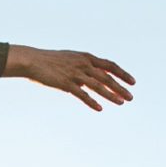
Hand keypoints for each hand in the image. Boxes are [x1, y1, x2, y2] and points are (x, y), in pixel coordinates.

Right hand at [8, 45, 134, 110]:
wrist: (33, 61)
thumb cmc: (50, 61)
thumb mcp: (70, 60)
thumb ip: (83, 68)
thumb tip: (90, 80)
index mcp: (86, 58)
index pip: (110, 65)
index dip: (122, 74)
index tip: (133, 82)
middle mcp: (83, 64)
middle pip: (107, 77)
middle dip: (120, 87)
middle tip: (131, 97)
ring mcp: (75, 74)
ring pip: (98, 86)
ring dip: (111, 95)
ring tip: (121, 103)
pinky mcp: (66, 83)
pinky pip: (82, 94)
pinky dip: (91, 102)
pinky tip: (99, 109)